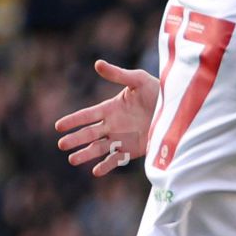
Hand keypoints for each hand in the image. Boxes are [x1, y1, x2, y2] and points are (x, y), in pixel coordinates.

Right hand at [55, 59, 158, 175]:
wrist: (177, 110)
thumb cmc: (157, 92)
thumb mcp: (138, 80)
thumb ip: (118, 75)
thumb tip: (97, 63)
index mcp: (110, 108)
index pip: (87, 115)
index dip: (73, 120)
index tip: (58, 126)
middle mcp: (112, 125)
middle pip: (89, 134)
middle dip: (76, 139)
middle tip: (62, 144)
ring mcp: (121, 139)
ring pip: (98, 148)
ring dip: (85, 154)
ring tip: (72, 160)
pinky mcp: (132, 150)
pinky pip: (116, 159)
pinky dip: (106, 166)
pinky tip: (95, 171)